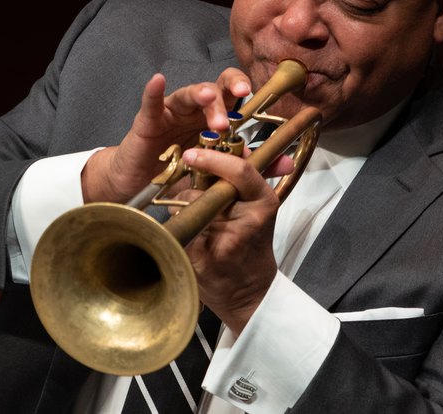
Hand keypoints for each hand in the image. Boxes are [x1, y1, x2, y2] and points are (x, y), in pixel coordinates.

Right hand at [81, 69, 252, 202]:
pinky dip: (154, 91)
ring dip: (200, 96)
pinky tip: (158, 80)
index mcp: (213, 118)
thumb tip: (286, 161)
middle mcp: (194, 110)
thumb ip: (251, 165)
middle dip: (225, 93)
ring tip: (209, 102)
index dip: (242, 88)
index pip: (230, 94)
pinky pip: (151, 103)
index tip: (254, 92)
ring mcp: (170, 113)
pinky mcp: (147, 121)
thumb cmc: (179, 176)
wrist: (140, 189)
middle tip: (236, 103)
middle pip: (213, 89)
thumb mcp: (218, 174)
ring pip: (187, 94)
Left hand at [180, 146, 282, 335]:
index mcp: (263, 202)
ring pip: (188, 205)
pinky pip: (179, 229)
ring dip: (184, 207)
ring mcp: (225, 241)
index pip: (241, 171)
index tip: (192, 153)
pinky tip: (191, 237)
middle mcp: (248, 220)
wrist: (249, 293)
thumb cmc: (250, 248)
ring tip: (198, 221)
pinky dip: (178, 228)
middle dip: (194, 185)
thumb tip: (213, 149)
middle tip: (191, 186)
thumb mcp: (256, 208)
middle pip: (208, 186)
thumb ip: (241, 180)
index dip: (214, 158)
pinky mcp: (203, 259)